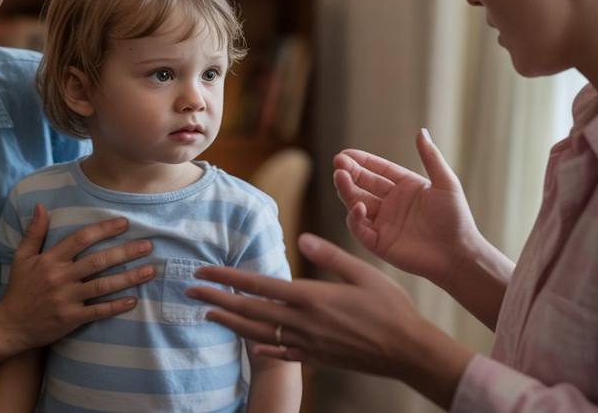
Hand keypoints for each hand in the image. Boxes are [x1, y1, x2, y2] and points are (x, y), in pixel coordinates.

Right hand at [0, 205, 154, 348]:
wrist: (10, 326)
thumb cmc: (19, 290)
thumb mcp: (22, 258)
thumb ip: (34, 232)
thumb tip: (40, 206)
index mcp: (50, 260)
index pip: (81, 239)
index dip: (104, 229)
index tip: (124, 223)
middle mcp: (60, 277)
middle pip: (98, 261)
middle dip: (125, 252)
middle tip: (147, 245)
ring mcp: (67, 299)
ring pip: (103, 285)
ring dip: (129, 278)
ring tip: (150, 271)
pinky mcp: (71, 318)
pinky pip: (98, 311)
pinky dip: (116, 306)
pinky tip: (133, 300)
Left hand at [188, 233, 471, 407]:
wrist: (407, 351)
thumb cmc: (390, 307)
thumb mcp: (363, 272)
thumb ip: (329, 255)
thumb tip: (302, 238)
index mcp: (310, 297)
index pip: (258, 285)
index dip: (227, 278)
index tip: (204, 271)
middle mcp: (302, 322)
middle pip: (248, 310)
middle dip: (216, 299)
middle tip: (189, 291)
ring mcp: (307, 343)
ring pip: (258, 333)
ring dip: (229, 323)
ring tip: (207, 315)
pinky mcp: (316, 358)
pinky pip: (281, 353)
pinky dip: (261, 348)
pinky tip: (250, 346)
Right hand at [333, 129, 481, 286]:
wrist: (458, 254)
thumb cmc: (456, 219)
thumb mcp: (446, 183)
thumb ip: (431, 157)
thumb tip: (421, 131)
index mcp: (405, 187)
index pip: (377, 170)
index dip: (361, 161)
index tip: (345, 154)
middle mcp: (391, 204)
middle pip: (363, 185)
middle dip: (348, 173)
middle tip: (338, 163)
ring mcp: (383, 223)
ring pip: (356, 203)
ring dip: (346, 190)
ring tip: (340, 177)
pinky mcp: (379, 243)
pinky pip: (360, 229)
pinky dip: (354, 218)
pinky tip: (357, 206)